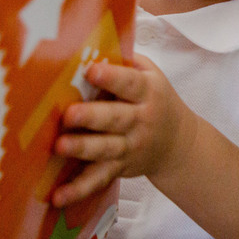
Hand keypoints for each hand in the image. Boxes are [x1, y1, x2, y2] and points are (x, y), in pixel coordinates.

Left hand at [50, 54, 192, 207]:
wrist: (180, 144)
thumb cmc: (156, 99)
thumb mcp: (151, 75)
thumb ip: (126, 61)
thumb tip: (91, 41)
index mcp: (148, 92)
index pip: (130, 84)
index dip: (112, 78)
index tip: (91, 71)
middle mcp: (140, 121)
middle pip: (116, 119)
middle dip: (92, 117)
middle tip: (69, 114)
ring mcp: (129, 148)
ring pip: (105, 150)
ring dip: (83, 148)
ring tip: (60, 146)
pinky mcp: (119, 169)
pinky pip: (98, 180)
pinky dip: (78, 191)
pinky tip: (58, 197)